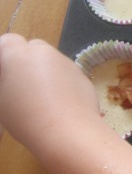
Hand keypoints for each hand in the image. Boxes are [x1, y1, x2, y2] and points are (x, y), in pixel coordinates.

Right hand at [0, 34, 101, 148]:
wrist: (68, 132)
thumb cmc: (25, 118)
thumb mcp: (2, 100)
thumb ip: (6, 80)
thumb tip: (11, 77)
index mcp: (17, 54)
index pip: (8, 41)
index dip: (6, 55)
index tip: (5, 73)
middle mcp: (44, 52)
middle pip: (33, 47)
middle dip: (27, 60)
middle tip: (23, 84)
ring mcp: (67, 62)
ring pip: (53, 61)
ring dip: (46, 71)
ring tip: (43, 98)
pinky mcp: (83, 75)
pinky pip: (68, 74)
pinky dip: (63, 82)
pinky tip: (61, 103)